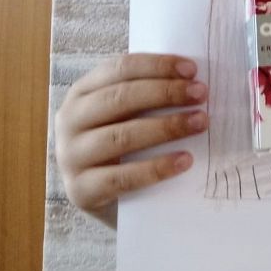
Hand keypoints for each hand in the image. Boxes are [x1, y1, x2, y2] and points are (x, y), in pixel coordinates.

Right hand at [54, 53, 208, 227]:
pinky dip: (156, 168)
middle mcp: (69, 121)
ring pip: (121, 136)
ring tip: (200, 123)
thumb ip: (150, 96)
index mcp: (82, 93)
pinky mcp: (80, 191)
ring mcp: (71, 157)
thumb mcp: (130, 116)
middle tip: (201, 94)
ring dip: (166, 127)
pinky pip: (122, 178)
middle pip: (120, 99)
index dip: (157, 66)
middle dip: (166, 92)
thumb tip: (195, 80)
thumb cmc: (127, 148)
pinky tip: (185, 161)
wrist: (110, 204)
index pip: (120, 69)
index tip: (193, 69)